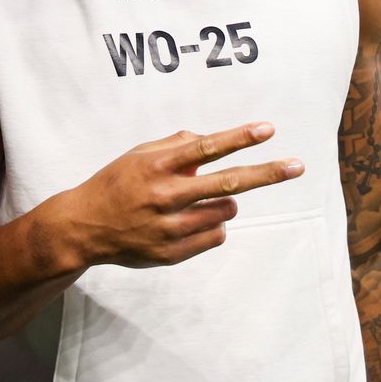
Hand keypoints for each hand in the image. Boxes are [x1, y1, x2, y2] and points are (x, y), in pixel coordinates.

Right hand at [56, 122, 302, 269]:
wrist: (83, 227)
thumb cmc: (114, 184)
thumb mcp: (137, 155)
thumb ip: (173, 146)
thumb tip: (208, 141)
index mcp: (155, 165)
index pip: (205, 148)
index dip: (238, 137)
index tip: (267, 129)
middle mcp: (164, 195)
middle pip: (228, 182)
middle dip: (266, 173)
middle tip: (297, 166)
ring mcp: (169, 227)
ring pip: (225, 210)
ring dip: (224, 201)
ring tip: (201, 200)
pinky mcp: (172, 252)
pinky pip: (215, 235)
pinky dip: (212, 225)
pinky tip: (189, 221)